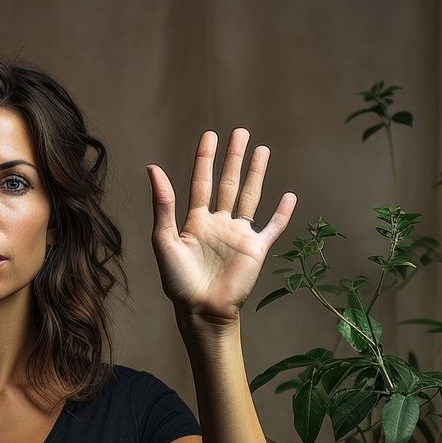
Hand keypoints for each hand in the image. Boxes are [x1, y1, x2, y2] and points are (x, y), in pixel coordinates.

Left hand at [146, 128, 296, 326]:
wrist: (201, 309)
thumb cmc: (178, 281)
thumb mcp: (164, 240)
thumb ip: (163, 205)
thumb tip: (152, 168)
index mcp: (195, 222)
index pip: (201, 183)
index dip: (205, 159)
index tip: (210, 135)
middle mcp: (218, 225)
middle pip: (228, 184)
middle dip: (234, 158)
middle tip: (241, 132)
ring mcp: (238, 236)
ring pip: (250, 197)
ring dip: (256, 174)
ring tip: (262, 150)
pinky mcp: (256, 249)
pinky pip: (273, 227)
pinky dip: (282, 213)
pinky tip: (289, 195)